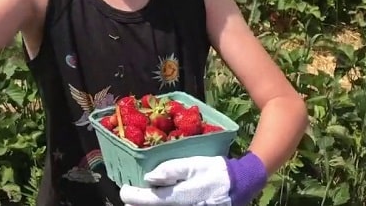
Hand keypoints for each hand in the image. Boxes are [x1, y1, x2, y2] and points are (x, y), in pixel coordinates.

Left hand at [119, 153, 267, 205]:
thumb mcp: (194, 164)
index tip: (124, 191)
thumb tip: (150, 177)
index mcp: (184, 196)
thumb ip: (172, 170)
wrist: (241, 185)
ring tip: (137, 203)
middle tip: (127, 201)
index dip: (136, 197)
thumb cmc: (216, 171)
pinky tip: (156, 203)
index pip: (154, 200)